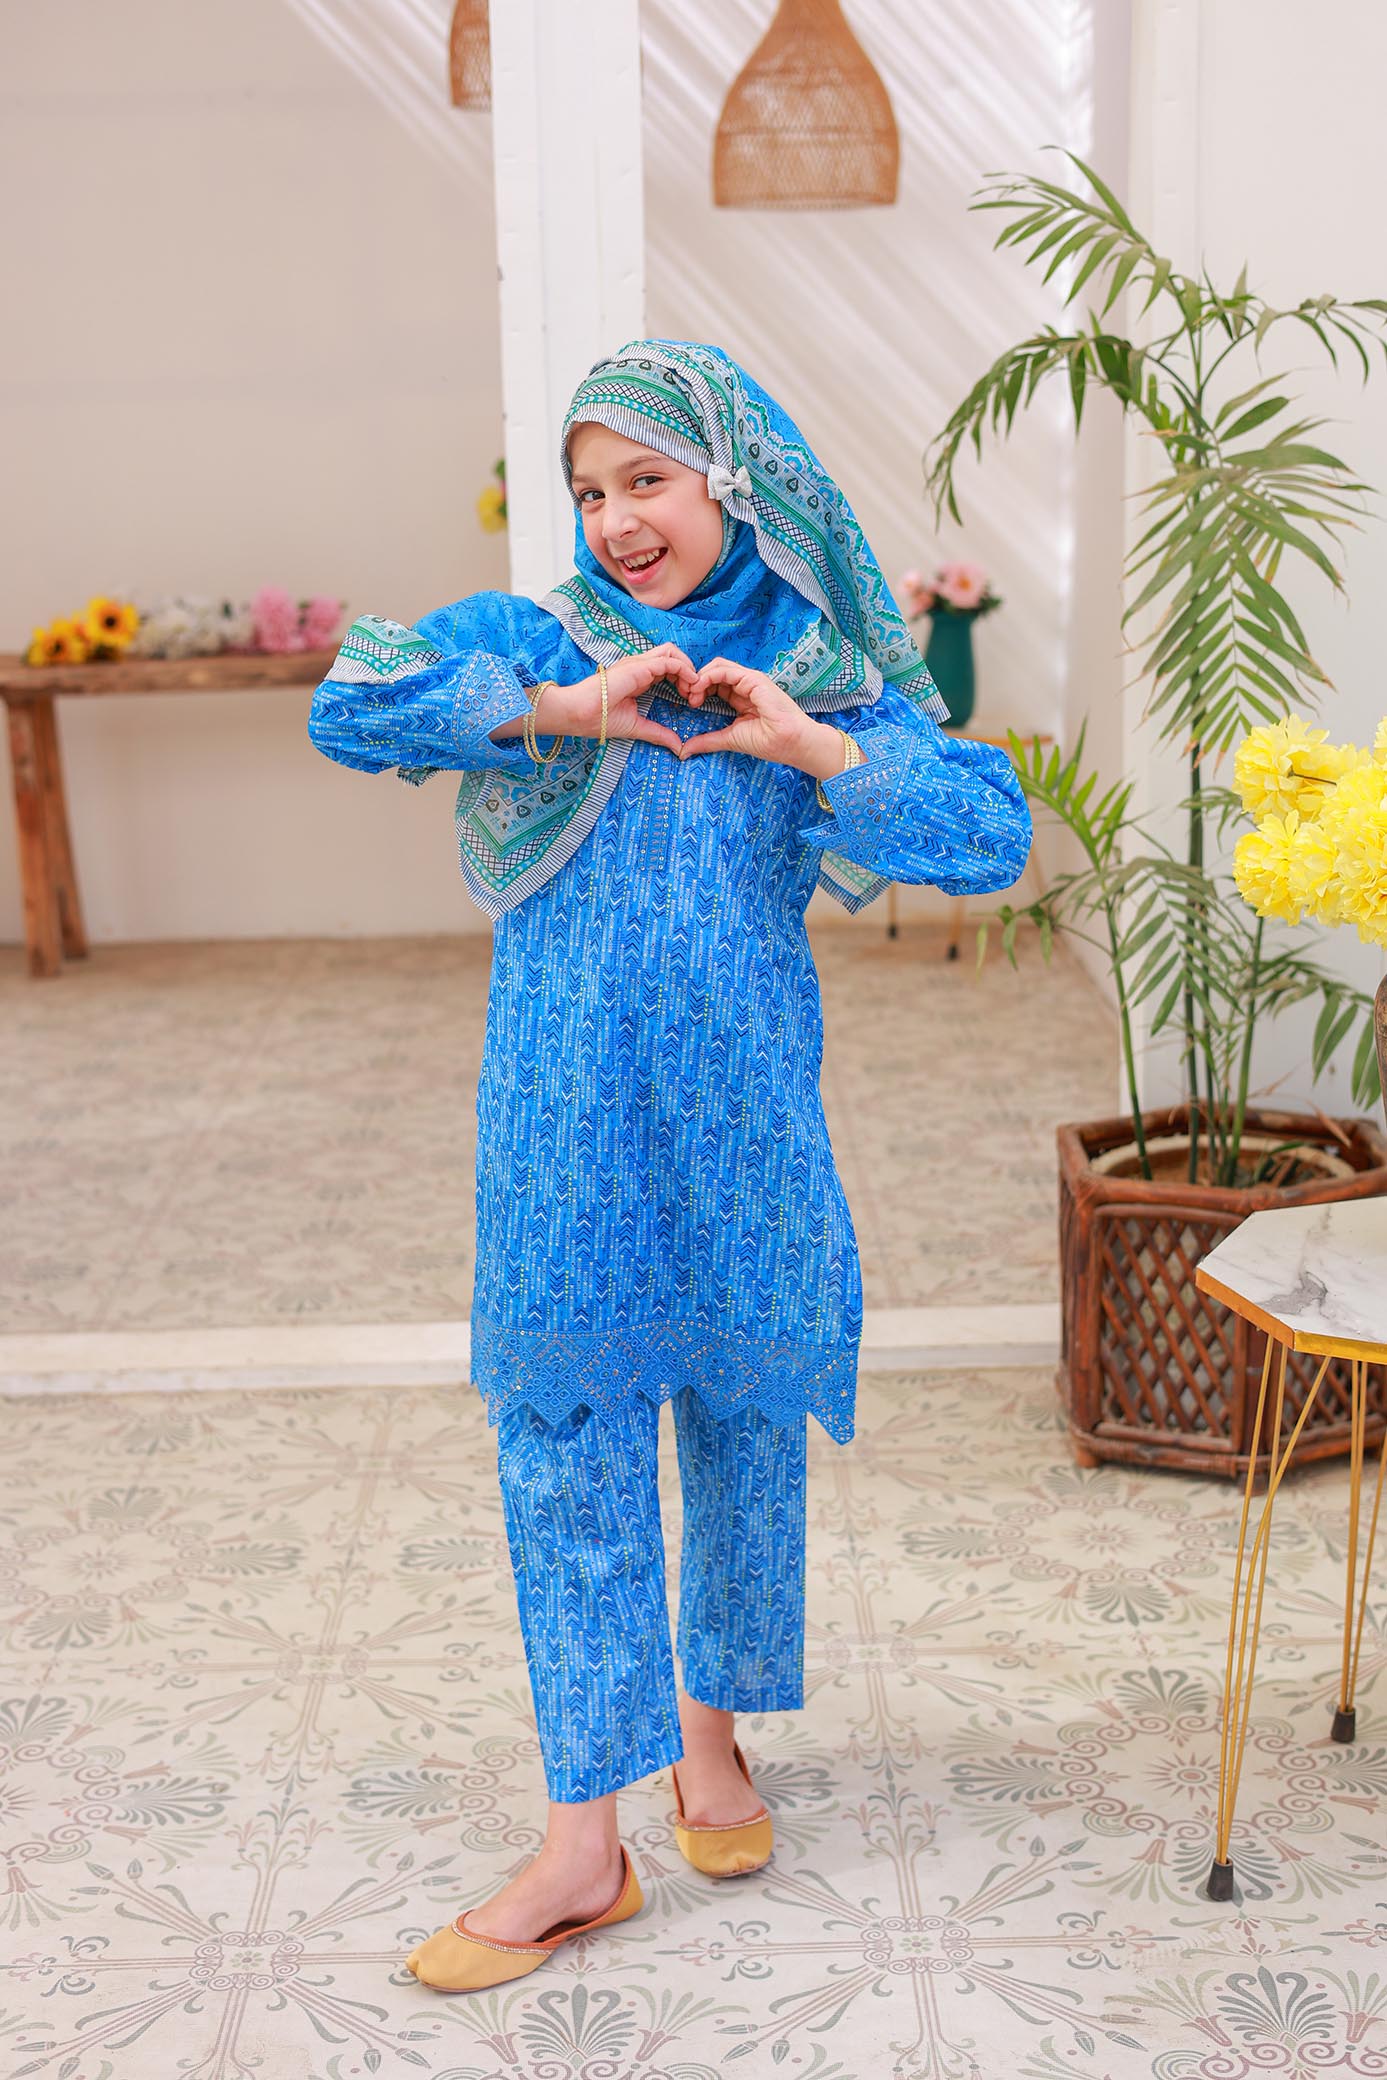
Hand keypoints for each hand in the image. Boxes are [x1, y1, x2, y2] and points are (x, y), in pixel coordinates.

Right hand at [539, 644, 695, 754]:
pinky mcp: (639, 666)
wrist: (580, 714)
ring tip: (693, 689)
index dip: (683, 680)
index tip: (689, 701)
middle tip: (694, 695)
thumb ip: (658, 734)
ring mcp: (639, 664)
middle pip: (673, 656)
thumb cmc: (600, 719)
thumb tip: (678, 747)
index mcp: (639, 677)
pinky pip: (668, 660)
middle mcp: (640, 667)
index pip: (668, 668)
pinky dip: (684, 669)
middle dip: (689, 672)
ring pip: (672, 652)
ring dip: (688, 668)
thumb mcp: (637, 727)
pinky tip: (689, 685)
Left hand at [678, 657, 821, 767]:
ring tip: (692, 694)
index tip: (689, 705)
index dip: (699, 689)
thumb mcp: (729, 739)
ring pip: (717, 666)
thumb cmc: (768, 742)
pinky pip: (725, 670)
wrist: (791, 743)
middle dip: (696, 682)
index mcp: (741, 696)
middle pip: (713, 672)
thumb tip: (685, 750)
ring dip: (700, 678)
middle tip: (687, 698)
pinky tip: (700, 688)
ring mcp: (750, 680)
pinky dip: (708, 676)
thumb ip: (708, 741)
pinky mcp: (753, 679)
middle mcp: (745, 685)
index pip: (714, 683)